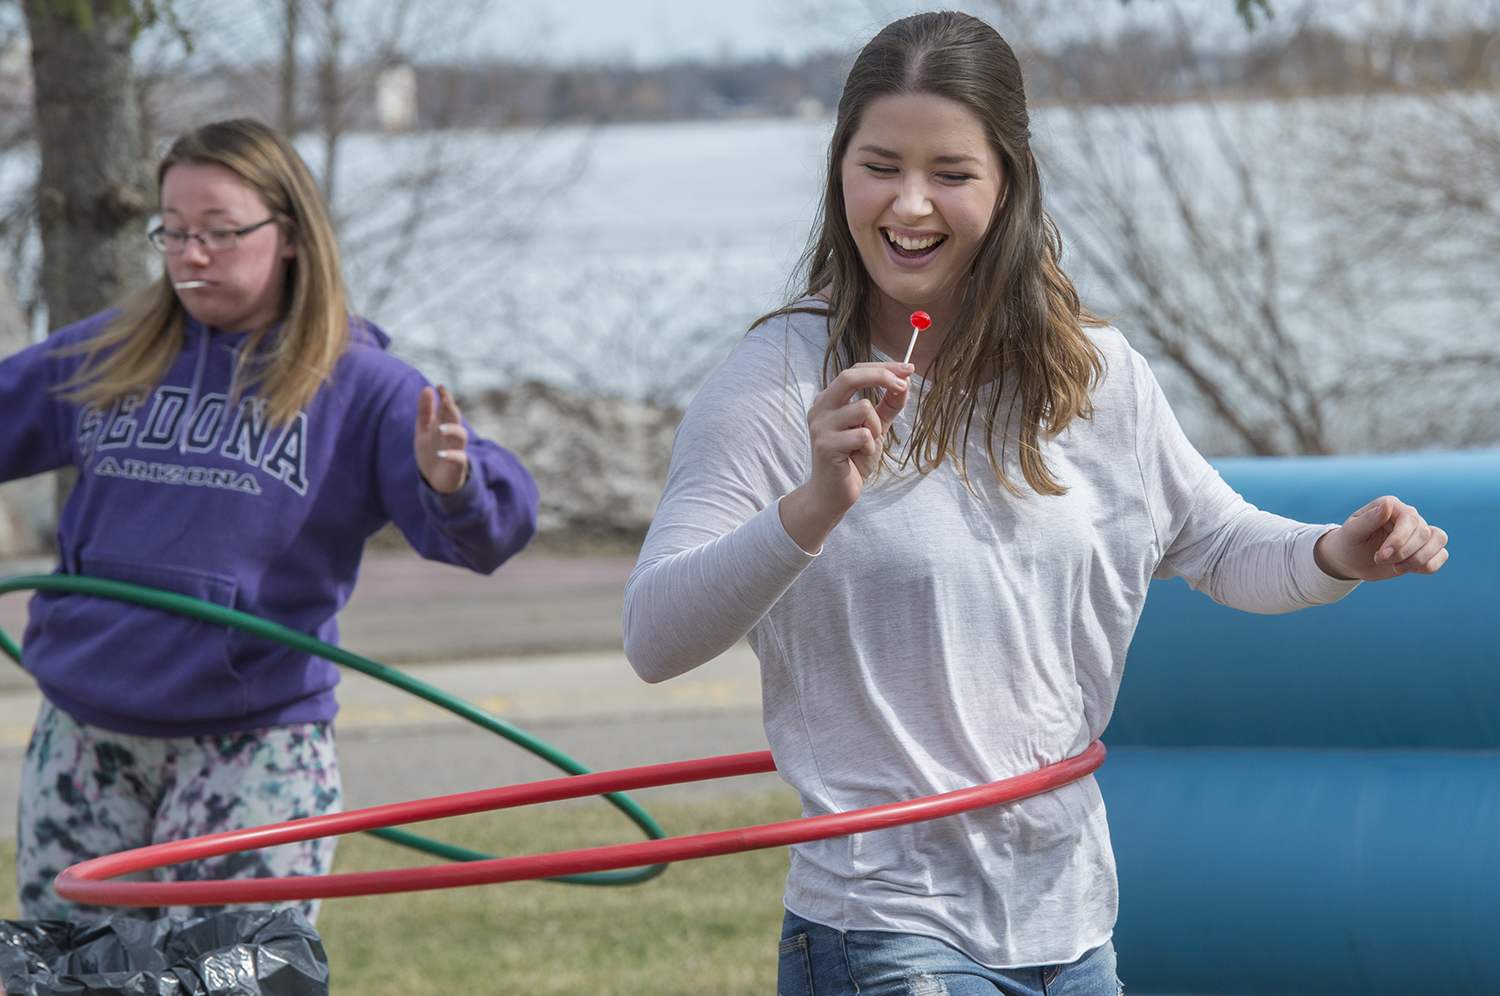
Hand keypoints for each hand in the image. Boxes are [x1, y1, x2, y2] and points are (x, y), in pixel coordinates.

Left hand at [414, 384, 469, 494]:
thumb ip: (425, 411)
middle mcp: (452, 435)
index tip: (440, 386)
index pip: (447, 407)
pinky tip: (440, 454)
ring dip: (452, 430)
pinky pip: (460, 458)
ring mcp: (456, 449)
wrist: (436, 480)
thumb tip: (427, 388)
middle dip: (451, 409)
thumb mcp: (423, 430)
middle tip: (445, 401)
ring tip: (438, 429)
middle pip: (455, 419)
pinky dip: (451, 455)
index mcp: (444, 424)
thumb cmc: (432, 451)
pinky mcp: (458, 466)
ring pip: (461, 436)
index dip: (445, 397)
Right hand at [779, 361, 912, 552]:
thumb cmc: (852, 459)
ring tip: (867, 444)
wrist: (834, 493)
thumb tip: (905, 382)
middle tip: (904, 384)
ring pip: (863, 408)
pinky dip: (870, 446)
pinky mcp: (825, 445)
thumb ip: (888, 405)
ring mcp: (820, 426)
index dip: (883, 367)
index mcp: (829, 400)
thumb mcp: (875, 427)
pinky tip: (859, 456)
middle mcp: (820, 408)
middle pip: (850, 377)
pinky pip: (862, 435)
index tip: (908, 368)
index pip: (856, 371)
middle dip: (881, 376)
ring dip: (875, 427)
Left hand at [1314, 495, 1447, 581]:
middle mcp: (1409, 517)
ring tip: (1396, 567)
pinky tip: (1408, 569)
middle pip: (1424, 533)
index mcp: (1391, 507)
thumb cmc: (1348, 543)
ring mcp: (1419, 533)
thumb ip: (1370, 519)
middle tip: (1379, 560)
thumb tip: (1389, 503)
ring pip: (1438, 541)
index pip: (1410, 518)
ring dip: (1418, 560)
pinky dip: (1428, 565)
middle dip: (1403, 553)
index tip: (1382, 555)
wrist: (1350, 561)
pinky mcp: (1424, 549)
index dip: (1400, 540)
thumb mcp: (1352, 532)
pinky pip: (1442, 555)